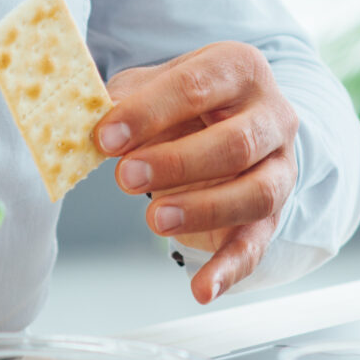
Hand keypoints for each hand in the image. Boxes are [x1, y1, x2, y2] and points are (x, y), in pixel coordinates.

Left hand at [98, 44, 299, 303]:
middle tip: (125, 177)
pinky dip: (230, 271)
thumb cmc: (185, 101)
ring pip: (257, 193)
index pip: (197, 87)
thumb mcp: (153, 84)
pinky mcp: (272, 215)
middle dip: (178, 163)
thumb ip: (121, 99)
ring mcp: (279, 167)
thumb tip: (81, 120)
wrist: (231, 119)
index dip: (149, 112)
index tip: (106, 137)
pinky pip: (257, 245)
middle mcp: (271, 116)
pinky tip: (202, 290)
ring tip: (154, 220)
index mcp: (239, 69)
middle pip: (236, 142)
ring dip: (204, 210)